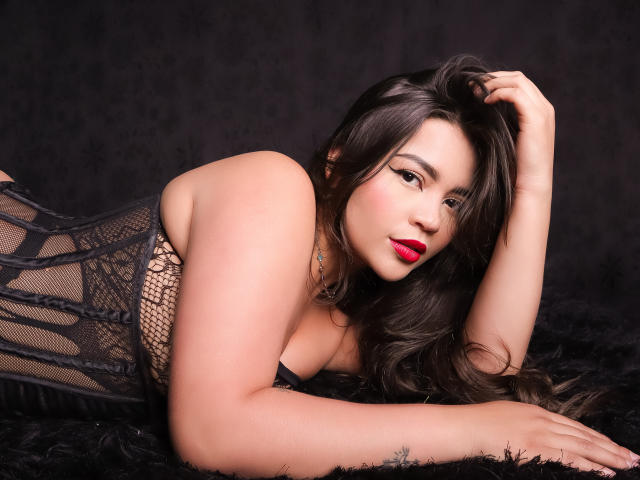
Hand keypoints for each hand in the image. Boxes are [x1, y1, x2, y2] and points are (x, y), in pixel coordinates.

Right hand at [464, 400, 636, 476]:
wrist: (467, 426)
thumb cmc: (481, 423)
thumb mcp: (509, 414)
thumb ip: (528, 421)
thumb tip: (541, 432)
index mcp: (537, 412)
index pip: (575, 426)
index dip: (597, 437)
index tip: (613, 445)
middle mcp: (543, 421)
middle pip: (584, 435)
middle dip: (610, 447)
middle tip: (632, 457)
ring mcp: (541, 435)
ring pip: (583, 446)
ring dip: (608, 457)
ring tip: (627, 464)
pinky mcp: (536, 449)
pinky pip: (569, 459)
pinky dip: (589, 466)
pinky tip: (605, 472)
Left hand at [480, 71, 554, 194]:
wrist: (530, 184)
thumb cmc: (517, 166)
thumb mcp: (509, 138)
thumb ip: (504, 122)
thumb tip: (482, 111)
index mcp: (540, 111)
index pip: (520, 83)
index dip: (497, 81)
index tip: (477, 88)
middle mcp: (545, 108)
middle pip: (518, 77)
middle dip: (494, 77)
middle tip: (474, 85)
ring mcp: (542, 112)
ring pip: (517, 81)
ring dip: (494, 83)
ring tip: (476, 91)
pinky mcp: (536, 119)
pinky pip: (516, 94)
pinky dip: (499, 92)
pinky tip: (485, 101)